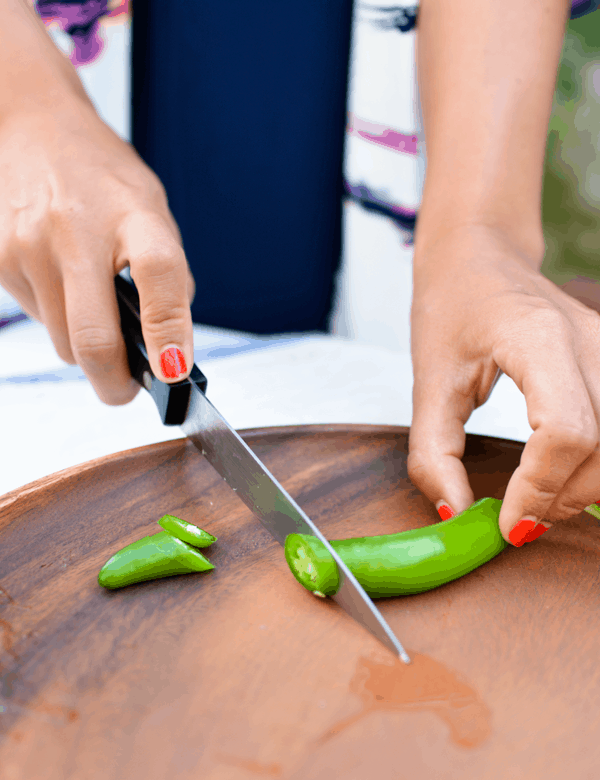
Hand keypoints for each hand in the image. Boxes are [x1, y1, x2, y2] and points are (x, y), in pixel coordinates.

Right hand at [0, 104, 194, 404]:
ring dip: (87, 348)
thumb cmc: (102, 179)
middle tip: (128, 388)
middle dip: (115, 383)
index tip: (175, 373)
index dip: (169, 332)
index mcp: (133, 214)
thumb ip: (166, 275)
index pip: (158, 275)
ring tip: (97, 310)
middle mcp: (77, 232)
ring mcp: (31, 248)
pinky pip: (39, 320)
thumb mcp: (151, 212)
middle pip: (94, 338)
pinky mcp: (1, 262)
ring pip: (64, 343)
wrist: (32, 129)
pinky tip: (65, 282)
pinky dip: (60, 320)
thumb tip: (169, 348)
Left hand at [408, 225, 599, 545]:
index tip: (508, 525)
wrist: (481, 257)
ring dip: (588, 489)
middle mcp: (590, 341)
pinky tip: (566, 478)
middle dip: (562, 498)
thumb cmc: (452, 308)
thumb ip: (433, 453)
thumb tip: (454, 516)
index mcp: (537, 338)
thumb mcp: (428, 380)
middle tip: (519, 520)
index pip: (565, 431)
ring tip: (540, 501)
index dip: (539, 490)